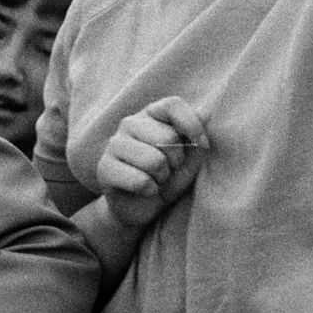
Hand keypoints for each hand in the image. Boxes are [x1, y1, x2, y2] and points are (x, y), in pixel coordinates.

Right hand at [95, 96, 207, 229]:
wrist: (142, 207)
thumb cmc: (169, 177)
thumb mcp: (190, 158)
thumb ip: (197, 135)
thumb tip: (208, 111)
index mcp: (151, 115)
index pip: (173, 105)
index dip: (192, 125)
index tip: (203, 145)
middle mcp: (130, 123)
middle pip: (168, 137)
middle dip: (177, 161)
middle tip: (169, 170)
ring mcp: (114, 144)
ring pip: (154, 160)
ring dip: (163, 177)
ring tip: (157, 180)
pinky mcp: (104, 168)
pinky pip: (140, 181)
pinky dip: (151, 190)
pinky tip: (145, 190)